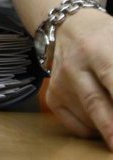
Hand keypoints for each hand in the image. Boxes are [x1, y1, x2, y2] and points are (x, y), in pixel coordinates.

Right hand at [44, 8, 112, 149]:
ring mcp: (61, 83)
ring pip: (90, 119)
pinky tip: (104, 121)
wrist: (72, 28)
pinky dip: (96, 132)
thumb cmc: (110, 37)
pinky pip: (77, 126)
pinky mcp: (53, 97)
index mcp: (98, 49)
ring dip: (110, 130)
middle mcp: (74, 67)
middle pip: (97, 104)